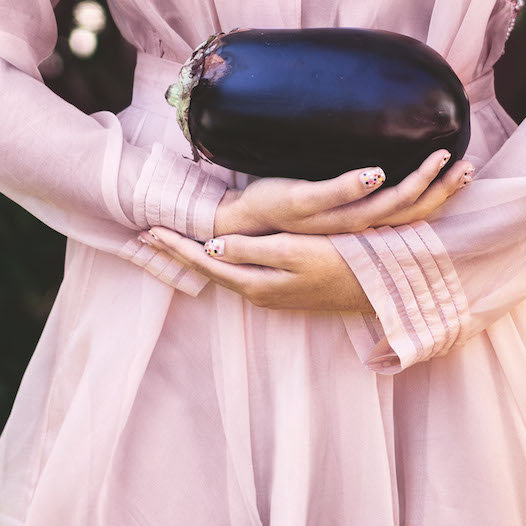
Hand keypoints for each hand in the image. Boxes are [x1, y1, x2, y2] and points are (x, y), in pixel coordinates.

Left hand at [137, 225, 374, 313]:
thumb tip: (212, 250)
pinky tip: (216, 254)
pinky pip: (239, 273)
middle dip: (178, 253)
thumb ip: (253, 251)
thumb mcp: (294, 252)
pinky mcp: (285, 288)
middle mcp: (258, 292)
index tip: (148, 232)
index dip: (176, 246)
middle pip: (208, 270)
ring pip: (222, 273)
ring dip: (196, 257)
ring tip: (173, 243)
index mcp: (256, 283)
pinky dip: (219, 261)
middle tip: (148, 236)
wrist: (377, 289)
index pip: (205, 262)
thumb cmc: (340, 262)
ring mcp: (272, 294)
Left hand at [213, 148, 473, 237]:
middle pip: (409, 210)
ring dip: (412, 183)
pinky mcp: (304, 207)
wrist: (239, 228)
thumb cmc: (285, 216)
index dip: (444, 194)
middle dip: (442, 189)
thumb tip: (381, 172)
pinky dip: (356, 185)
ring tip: (438, 159)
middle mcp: (351, 228)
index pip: (414, 212)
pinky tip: (377, 172)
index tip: (469, 171)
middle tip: (468, 166)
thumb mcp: (327, 209)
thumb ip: (353, 195)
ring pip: (381, 205)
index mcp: (361, 228)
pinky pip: (334, 197)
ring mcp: (329, 219)